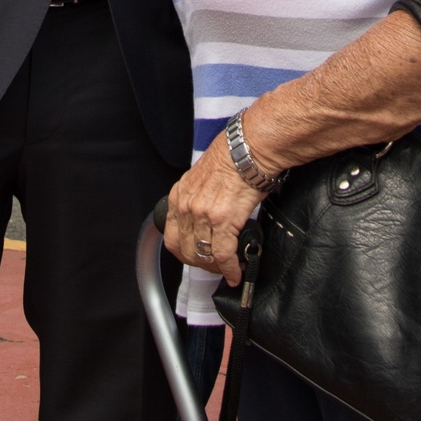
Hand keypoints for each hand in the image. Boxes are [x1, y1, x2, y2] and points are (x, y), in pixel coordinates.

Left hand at [163, 129, 261, 287]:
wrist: (249, 148)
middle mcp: (187, 206)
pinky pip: (223, 255)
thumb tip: (207, 219)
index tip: (196, 258)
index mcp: (180, 195)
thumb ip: (198, 198)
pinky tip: (236, 272)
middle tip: (215, 266)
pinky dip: (230, 268)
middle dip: (202, 264)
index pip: (171, 237)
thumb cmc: (233, 157)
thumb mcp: (203, 177)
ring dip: (217, 268)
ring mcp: (203, 214)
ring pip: (203, 256)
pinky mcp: (223, 220)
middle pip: (186, 251)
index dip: (184, 253)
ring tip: (228, 268)